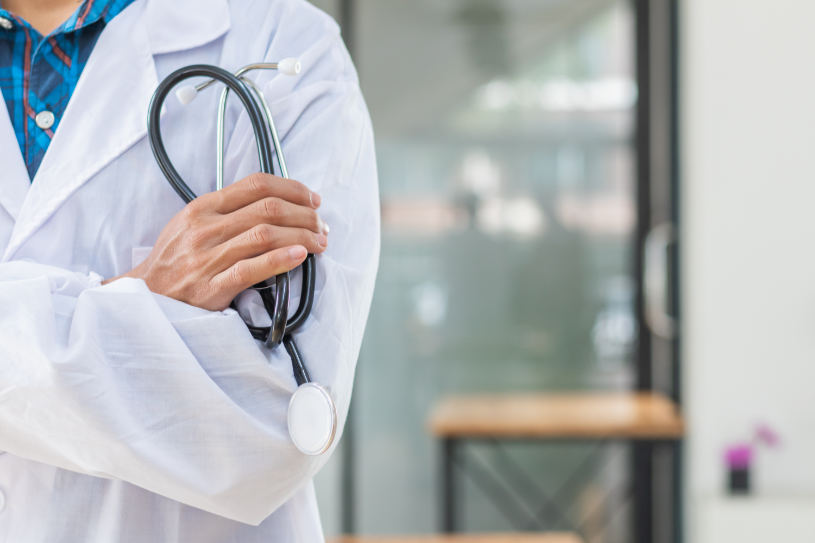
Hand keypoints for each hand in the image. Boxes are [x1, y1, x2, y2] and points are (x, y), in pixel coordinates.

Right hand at [111, 173, 328, 310]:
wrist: (146, 296)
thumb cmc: (176, 259)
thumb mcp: (192, 224)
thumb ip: (228, 210)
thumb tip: (276, 201)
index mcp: (203, 207)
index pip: (256, 185)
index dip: (292, 188)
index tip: (313, 199)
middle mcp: (205, 228)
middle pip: (268, 209)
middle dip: (305, 215)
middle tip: (322, 226)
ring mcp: (207, 258)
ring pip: (266, 235)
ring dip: (302, 237)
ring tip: (320, 243)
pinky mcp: (212, 287)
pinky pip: (252, 269)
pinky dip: (281, 259)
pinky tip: (300, 256)